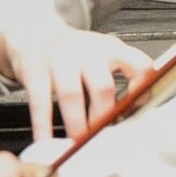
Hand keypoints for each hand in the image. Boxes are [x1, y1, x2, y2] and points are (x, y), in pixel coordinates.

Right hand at [0, 22, 153, 145]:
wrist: (33, 31)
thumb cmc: (73, 52)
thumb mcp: (101, 54)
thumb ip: (121, 77)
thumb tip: (132, 116)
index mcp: (110, 49)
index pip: (138, 64)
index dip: (142, 90)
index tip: (134, 111)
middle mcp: (87, 51)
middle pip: (102, 87)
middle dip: (102, 119)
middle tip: (102, 140)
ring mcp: (60, 60)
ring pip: (72, 95)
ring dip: (76, 126)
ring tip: (77, 145)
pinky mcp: (34, 71)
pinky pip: (40, 103)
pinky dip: (44, 127)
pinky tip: (46, 141)